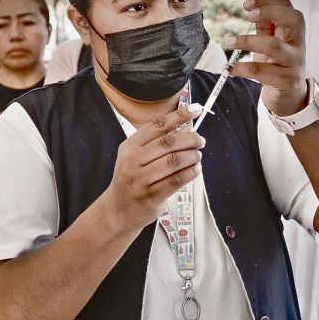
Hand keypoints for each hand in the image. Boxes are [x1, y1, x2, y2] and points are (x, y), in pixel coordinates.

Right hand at [102, 105, 205, 232]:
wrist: (118, 210)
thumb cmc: (131, 179)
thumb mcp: (134, 157)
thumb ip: (155, 142)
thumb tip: (185, 126)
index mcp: (129, 147)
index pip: (157, 126)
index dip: (179, 115)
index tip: (195, 109)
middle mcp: (133, 161)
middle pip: (168, 143)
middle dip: (190, 139)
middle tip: (200, 140)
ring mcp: (141, 180)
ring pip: (174, 161)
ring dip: (192, 156)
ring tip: (198, 155)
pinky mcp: (152, 196)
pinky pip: (177, 180)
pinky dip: (191, 172)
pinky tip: (195, 169)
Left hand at [227, 0, 308, 116]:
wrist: (289, 96)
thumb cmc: (277, 65)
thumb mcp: (271, 42)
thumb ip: (264, 25)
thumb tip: (252, 5)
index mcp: (293, 32)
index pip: (288, 7)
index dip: (270, 1)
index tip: (247, 3)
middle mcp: (297, 44)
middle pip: (294, 20)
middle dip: (270, 12)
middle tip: (248, 15)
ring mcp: (293, 62)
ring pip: (274, 46)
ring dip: (248, 41)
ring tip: (229, 42)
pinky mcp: (285, 80)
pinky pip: (262, 72)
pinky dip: (243, 68)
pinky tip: (231, 68)